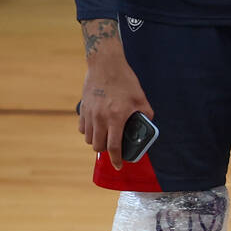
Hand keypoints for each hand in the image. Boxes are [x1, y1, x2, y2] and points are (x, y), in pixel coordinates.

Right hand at [78, 19, 153, 169]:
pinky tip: (96, 127)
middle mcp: (101, 118)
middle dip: (106, 150)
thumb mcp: (140, 96)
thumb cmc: (124, 80)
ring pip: (89, 139)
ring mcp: (90, 114)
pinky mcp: (83, 109)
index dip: (117, 160)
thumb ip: (145, 113)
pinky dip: (89, 131)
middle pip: (98, 146)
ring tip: (105, 136)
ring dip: (97, 141)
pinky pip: (82, 128)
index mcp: (117, 117)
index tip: (119, 166)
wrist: (105, 63)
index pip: (114, 147)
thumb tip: (148, 125)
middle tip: (113, 146)